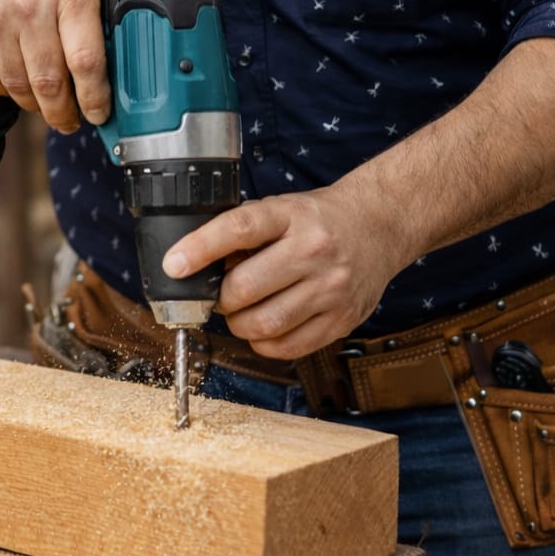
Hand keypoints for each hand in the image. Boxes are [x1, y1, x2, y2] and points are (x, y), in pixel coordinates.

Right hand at [0, 0, 114, 133]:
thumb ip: (113, 8)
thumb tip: (139, 50)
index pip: (86, 61)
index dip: (94, 98)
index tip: (99, 114)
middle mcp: (33, 5)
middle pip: (49, 83)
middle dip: (63, 114)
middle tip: (71, 121)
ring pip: (17, 86)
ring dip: (35, 106)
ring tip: (46, 107)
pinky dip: (4, 91)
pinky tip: (18, 87)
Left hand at [162, 177, 402, 358]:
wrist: (379, 226)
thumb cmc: (319, 220)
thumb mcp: (281, 208)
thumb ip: (243, 232)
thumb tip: (195, 265)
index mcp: (292, 215)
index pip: (239, 229)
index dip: (200, 248)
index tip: (174, 264)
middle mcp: (314, 250)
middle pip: (245, 288)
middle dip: (220, 299)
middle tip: (221, 296)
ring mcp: (331, 288)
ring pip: (264, 324)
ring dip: (239, 325)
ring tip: (243, 312)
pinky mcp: (342, 319)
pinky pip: (288, 347)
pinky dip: (265, 343)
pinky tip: (265, 328)